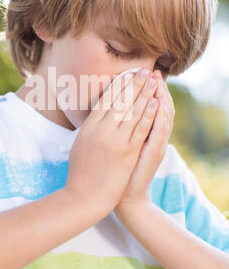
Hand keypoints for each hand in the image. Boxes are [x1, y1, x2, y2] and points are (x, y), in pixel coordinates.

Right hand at [65, 68, 159, 215]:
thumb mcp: (80, 143)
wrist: (86, 196)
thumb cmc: (80, 171)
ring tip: (152, 81)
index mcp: (88, 127)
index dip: (118, 85)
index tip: (127, 74)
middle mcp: (102, 130)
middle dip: (134, 84)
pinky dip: (148, 114)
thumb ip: (91, 126)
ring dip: (144, 94)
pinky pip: (140, 128)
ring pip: (132, 111)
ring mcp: (116, 141)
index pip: (106, 99)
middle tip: (144, 71)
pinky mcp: (128, 152)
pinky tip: (155, 102)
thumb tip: (100, 111)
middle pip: (121, 101)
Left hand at [114, 69, 174, 215]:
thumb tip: (107, 110)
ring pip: (162, 115)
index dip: (143, 89)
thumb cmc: (118, 173)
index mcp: (141, 133)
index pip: (145, 105)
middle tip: (150, 70)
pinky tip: (159, 104)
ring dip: (159, 96)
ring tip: (156, 79)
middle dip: (152, 87)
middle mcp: (151, 136)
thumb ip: (119, 129)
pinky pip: (159, 132)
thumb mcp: (120, 147)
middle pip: (156, 106)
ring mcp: (155, 144)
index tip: (137, 72)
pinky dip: (159, 117)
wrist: (127, 198)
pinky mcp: (154, 154)